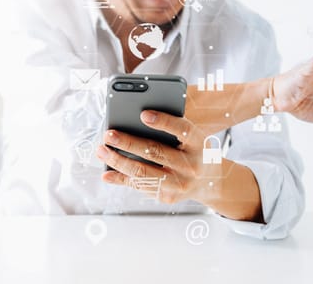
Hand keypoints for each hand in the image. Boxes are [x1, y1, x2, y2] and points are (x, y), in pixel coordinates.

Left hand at [96, 110, 220, 203]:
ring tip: (101, 151)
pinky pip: (140, 187)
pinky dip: (121, 179)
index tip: (143, 114)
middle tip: (108, 134)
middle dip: (128, 142)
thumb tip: (134, 120)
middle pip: (156, 152)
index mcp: (199, 144)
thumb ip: (170, 127)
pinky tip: (107, 172)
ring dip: (118, 161)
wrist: (210, 181)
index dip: (163, 122)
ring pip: (143, 173)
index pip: (182, 129)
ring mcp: (180, 184)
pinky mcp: (168, 197)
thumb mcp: (191, 136)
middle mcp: (191, 165)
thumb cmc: (193, 150)